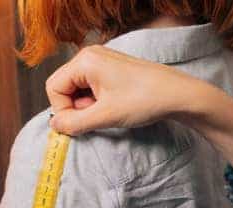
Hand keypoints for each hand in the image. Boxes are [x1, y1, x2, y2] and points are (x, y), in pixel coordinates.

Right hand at [46, 45, 232, 165]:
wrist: (179, 95)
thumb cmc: (144, 101)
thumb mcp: (105, 116)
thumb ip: (74, 123)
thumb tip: (54, 126)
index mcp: (85, 60)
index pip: (54, 87)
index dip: (63, 111)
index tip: (81, 124)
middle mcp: (91, 55)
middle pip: (65, 87)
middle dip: (77, 108)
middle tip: (99, 117)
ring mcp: (103, 61)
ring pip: (79, 89)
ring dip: (89, 107)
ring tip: (111, 112)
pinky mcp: (114, 69)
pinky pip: (93, 87)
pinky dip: (99, 102)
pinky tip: (116, 107)